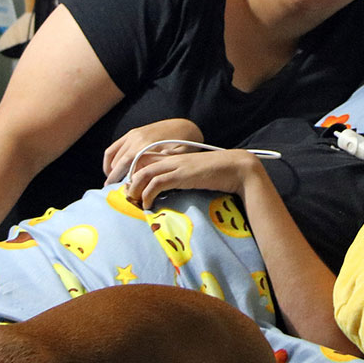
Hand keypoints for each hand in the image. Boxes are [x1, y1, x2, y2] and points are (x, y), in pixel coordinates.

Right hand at [103, 118, 204, 183]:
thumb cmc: (184, 145)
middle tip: (114, 191)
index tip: (123, 192)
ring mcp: (132, 135)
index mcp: (146, 146)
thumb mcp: (177, 157)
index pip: (128, 167)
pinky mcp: (131, 133)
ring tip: (113, 183)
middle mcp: (136, 139)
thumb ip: (162, 165)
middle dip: (114, 178)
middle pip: (118, 163)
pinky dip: (109, 160)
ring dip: (111, 170)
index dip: (123, 181)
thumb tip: (149, 174)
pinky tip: (112, 170)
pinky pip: (113, 148)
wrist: (183, 126)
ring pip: (113, 156)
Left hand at [125, 149, 259, 209]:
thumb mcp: (195, 175)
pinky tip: (147, 204)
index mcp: (175, 157)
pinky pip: (157, 183)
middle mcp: (172, 158)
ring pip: (144, 173)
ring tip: (132, 202)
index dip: (134, 173)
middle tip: (126, 197)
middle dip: (128, 182)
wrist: (237, 168)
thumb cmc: (219, 174)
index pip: (146, 160)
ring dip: (134, 189)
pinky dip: (147, 194)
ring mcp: (176, 165)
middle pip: (139, 165)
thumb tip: (172, 191)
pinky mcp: (181, 175)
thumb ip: (182, 178)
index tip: (131, 188)